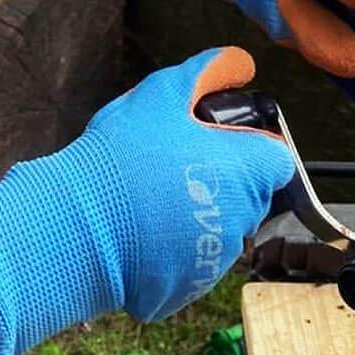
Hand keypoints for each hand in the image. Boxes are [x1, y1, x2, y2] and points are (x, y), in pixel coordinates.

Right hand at [0, 46, 293, 354]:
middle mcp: (242, 220)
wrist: (78, 222)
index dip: (249, 149)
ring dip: (195, 217)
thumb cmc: (123, 154)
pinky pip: (186, 266)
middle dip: (219, 182)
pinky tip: (136, 233)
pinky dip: (169, 252)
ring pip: (217, 233)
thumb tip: (242, 63)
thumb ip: (207, 72)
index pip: (275, 160)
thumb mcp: (162, 95)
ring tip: (147, 200)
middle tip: (172, 168)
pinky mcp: (185, 290)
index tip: (214, 145)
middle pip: (247, 197)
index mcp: (246, 172)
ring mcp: (214, 261)